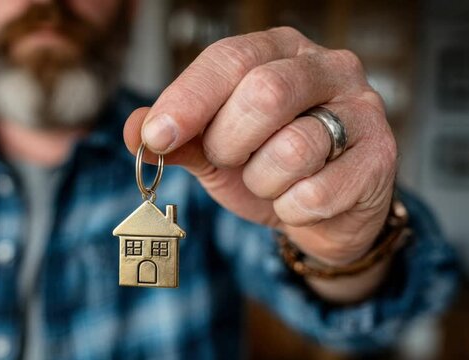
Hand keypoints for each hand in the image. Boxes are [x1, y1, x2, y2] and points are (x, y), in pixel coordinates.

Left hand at [123, 27, 396, 266]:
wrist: (323, 214)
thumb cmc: (266, 168)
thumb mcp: (214, 150)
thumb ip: (178, 138)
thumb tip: (133, 129)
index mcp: (279, 51)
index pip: (229, 58)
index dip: (188, 98)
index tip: (156, 136)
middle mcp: (327, 67)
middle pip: (264, 92)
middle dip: (230, 143)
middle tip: (229, 160)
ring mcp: (362, 109)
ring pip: (292, 148)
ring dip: (262, 181)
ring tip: (270, 180)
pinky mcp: (380, 157)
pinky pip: (315, 193)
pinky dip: (290, 209)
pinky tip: (299, 202)